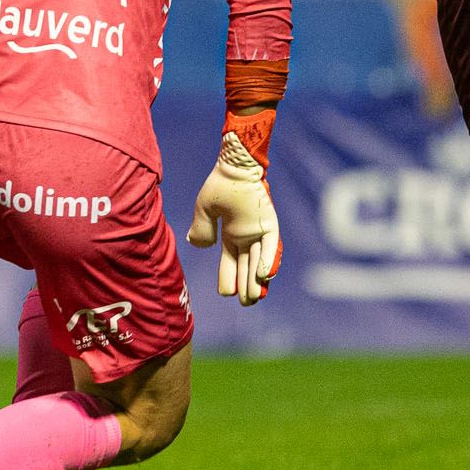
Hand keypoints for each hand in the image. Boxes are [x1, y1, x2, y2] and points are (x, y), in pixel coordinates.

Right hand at [186, 117, 281, 306]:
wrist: (234, 166)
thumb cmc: (220, 184)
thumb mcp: (204, 210)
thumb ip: (201, 229)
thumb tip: (199, 246)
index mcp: (229, 234)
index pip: (229, 262)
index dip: (228, 277)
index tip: (226, 293)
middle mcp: (245, 236)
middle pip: (244, 266)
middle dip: (244, 285)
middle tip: (245, 304)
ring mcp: (258, 232)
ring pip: (257, 261)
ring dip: (256, 280)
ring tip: (254, 298)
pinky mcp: (269, 224)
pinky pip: (270, 246)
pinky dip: (268, 260)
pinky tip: (264, 276)